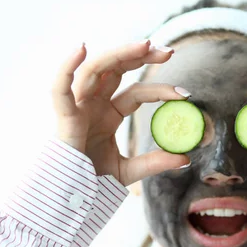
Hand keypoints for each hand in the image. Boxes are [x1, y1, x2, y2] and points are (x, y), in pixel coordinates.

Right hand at [52, 40, 189, 185]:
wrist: (69, 202)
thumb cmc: (92, 183)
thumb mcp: (128, 171)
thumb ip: (154, 162)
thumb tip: (185, 159)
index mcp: (109, 115)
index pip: (137, 93)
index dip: (161, 90)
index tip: (186, 94)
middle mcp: (94, 105)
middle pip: (117, 70)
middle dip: (141, 57)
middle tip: (168, 52)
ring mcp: (78, 108)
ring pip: (96, 70)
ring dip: (119, 54)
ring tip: (146, 45)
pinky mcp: (63, 117)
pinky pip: (60, 89)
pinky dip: (67, 68)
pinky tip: (81, 49)